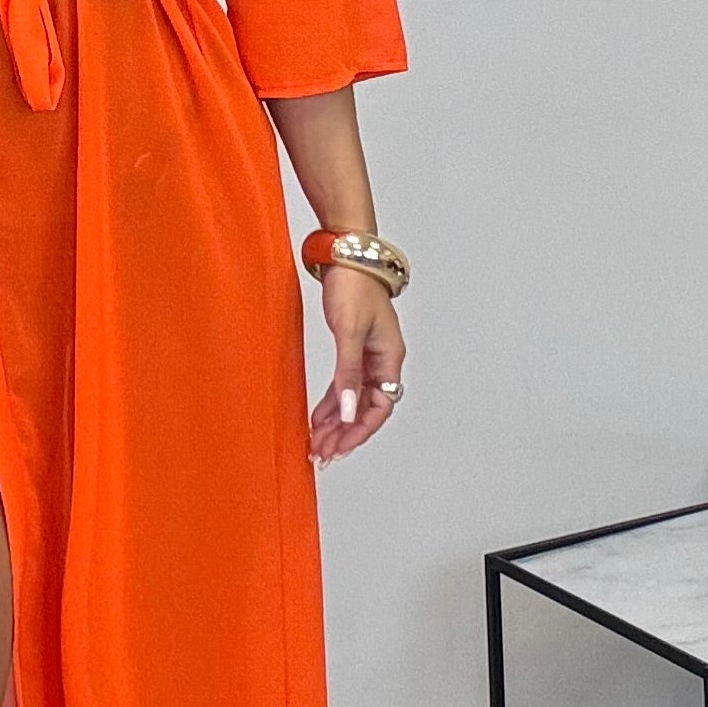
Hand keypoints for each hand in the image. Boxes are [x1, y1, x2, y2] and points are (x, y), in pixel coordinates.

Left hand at [308, 266, 404, 464]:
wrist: (345, 254)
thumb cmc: (353, 286)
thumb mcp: (348, 332)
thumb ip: (348, 374)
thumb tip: (348, 412)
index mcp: (390, 358)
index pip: (380, 407)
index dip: (359, 430)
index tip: (339, 447)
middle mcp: (383, 361)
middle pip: (367, 408)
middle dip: (345, 433)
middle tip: (323, 452)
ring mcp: (368, 355)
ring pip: (354, 399)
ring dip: (337, 421)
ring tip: (317, 441)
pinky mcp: (353, 347)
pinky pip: (344, 384)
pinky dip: (332, 402)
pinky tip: (318, 417)